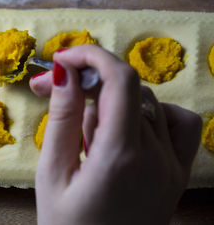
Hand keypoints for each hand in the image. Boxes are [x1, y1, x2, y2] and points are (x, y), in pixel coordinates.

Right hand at [30, 45, 201, 224]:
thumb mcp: (52, 174)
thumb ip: (61, 119)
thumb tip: (65, 74)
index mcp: (120, 156)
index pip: (119, 80)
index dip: (91, 57)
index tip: (63, 59)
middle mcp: (157, 156)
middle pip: (128, 89)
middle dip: (87, 83)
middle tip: (53, 92)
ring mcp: (174, 165)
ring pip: (148, 102)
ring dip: (110, 102)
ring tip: (85, 133)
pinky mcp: (178, 173)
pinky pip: (176, 123)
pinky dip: (150, 114)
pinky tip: (124, 129)